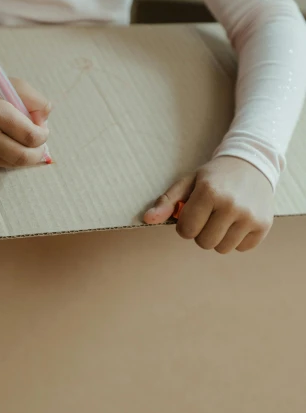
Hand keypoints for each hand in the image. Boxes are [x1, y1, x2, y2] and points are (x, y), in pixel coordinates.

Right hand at [0, 68, 51, 167]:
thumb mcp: (13, 85)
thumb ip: (36, 102)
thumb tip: (44, 124)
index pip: (30, 136)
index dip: (43, 134)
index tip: (41, 127)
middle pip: (23, 157)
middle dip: (37, 152)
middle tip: (38, 143)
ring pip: (13, 164)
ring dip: (23, 154)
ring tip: (20, 138)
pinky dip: (8, 156)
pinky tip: (4, 142)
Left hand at [143, 157, 273, 253]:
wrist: (252, 164)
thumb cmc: (215, 176)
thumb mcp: (188, 183)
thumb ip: (167, 202)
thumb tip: (147, 219)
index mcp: (209, 192)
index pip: (186, 231)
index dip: (186, 225)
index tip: (193, 214)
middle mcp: (231, 205)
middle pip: (204, 243)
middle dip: (202, 232)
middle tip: (209, 215)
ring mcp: (249, 216)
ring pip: (222, 248)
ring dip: (219, 237)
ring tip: (223, 218)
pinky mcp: (263, 225)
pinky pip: (242, 248)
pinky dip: (237, 239)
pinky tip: (238, 221)